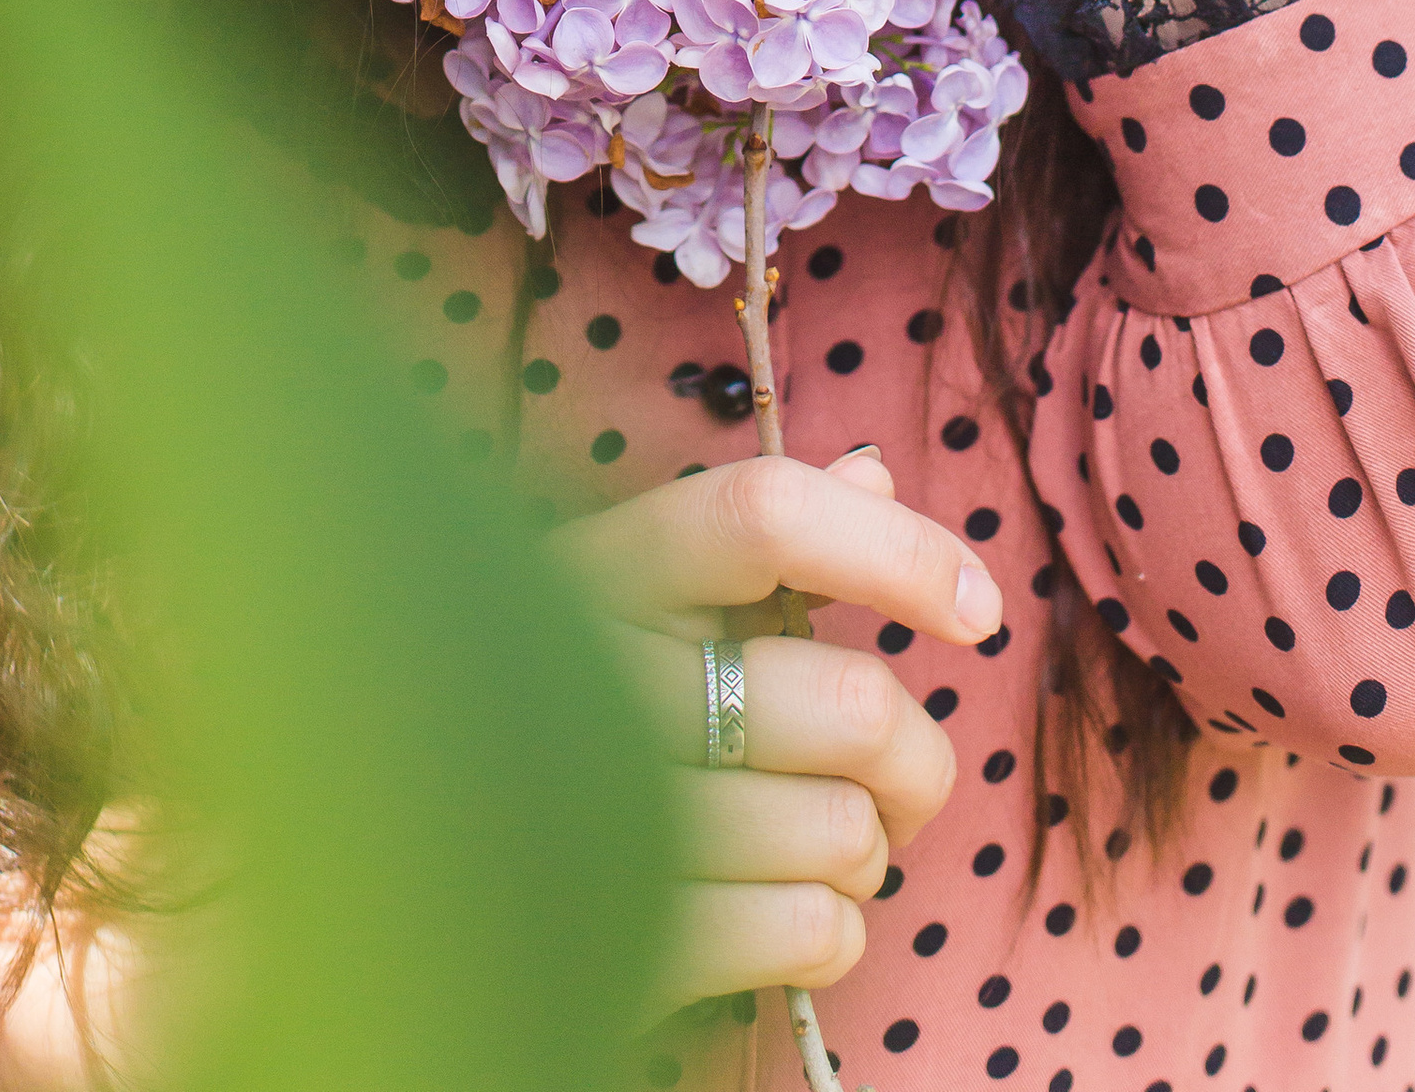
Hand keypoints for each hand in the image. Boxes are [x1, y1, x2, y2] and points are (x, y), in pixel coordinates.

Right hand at [552, 447, 996, 1010]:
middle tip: (892, 776)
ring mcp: (595, 815)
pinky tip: (781, 909)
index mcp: (597, 569)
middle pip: (848, 699)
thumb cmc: (582, 711)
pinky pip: (811, 933)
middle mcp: (587, 675)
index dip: (897, 553)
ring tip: (814, 844)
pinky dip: (832, 929)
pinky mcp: (621, 941)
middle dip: (911, 755)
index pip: (763, 516)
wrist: (437, 871)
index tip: (978, 609)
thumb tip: (876, 473)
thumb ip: (761, 542)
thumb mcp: (644, 605)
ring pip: (843, 830)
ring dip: (864, 851)